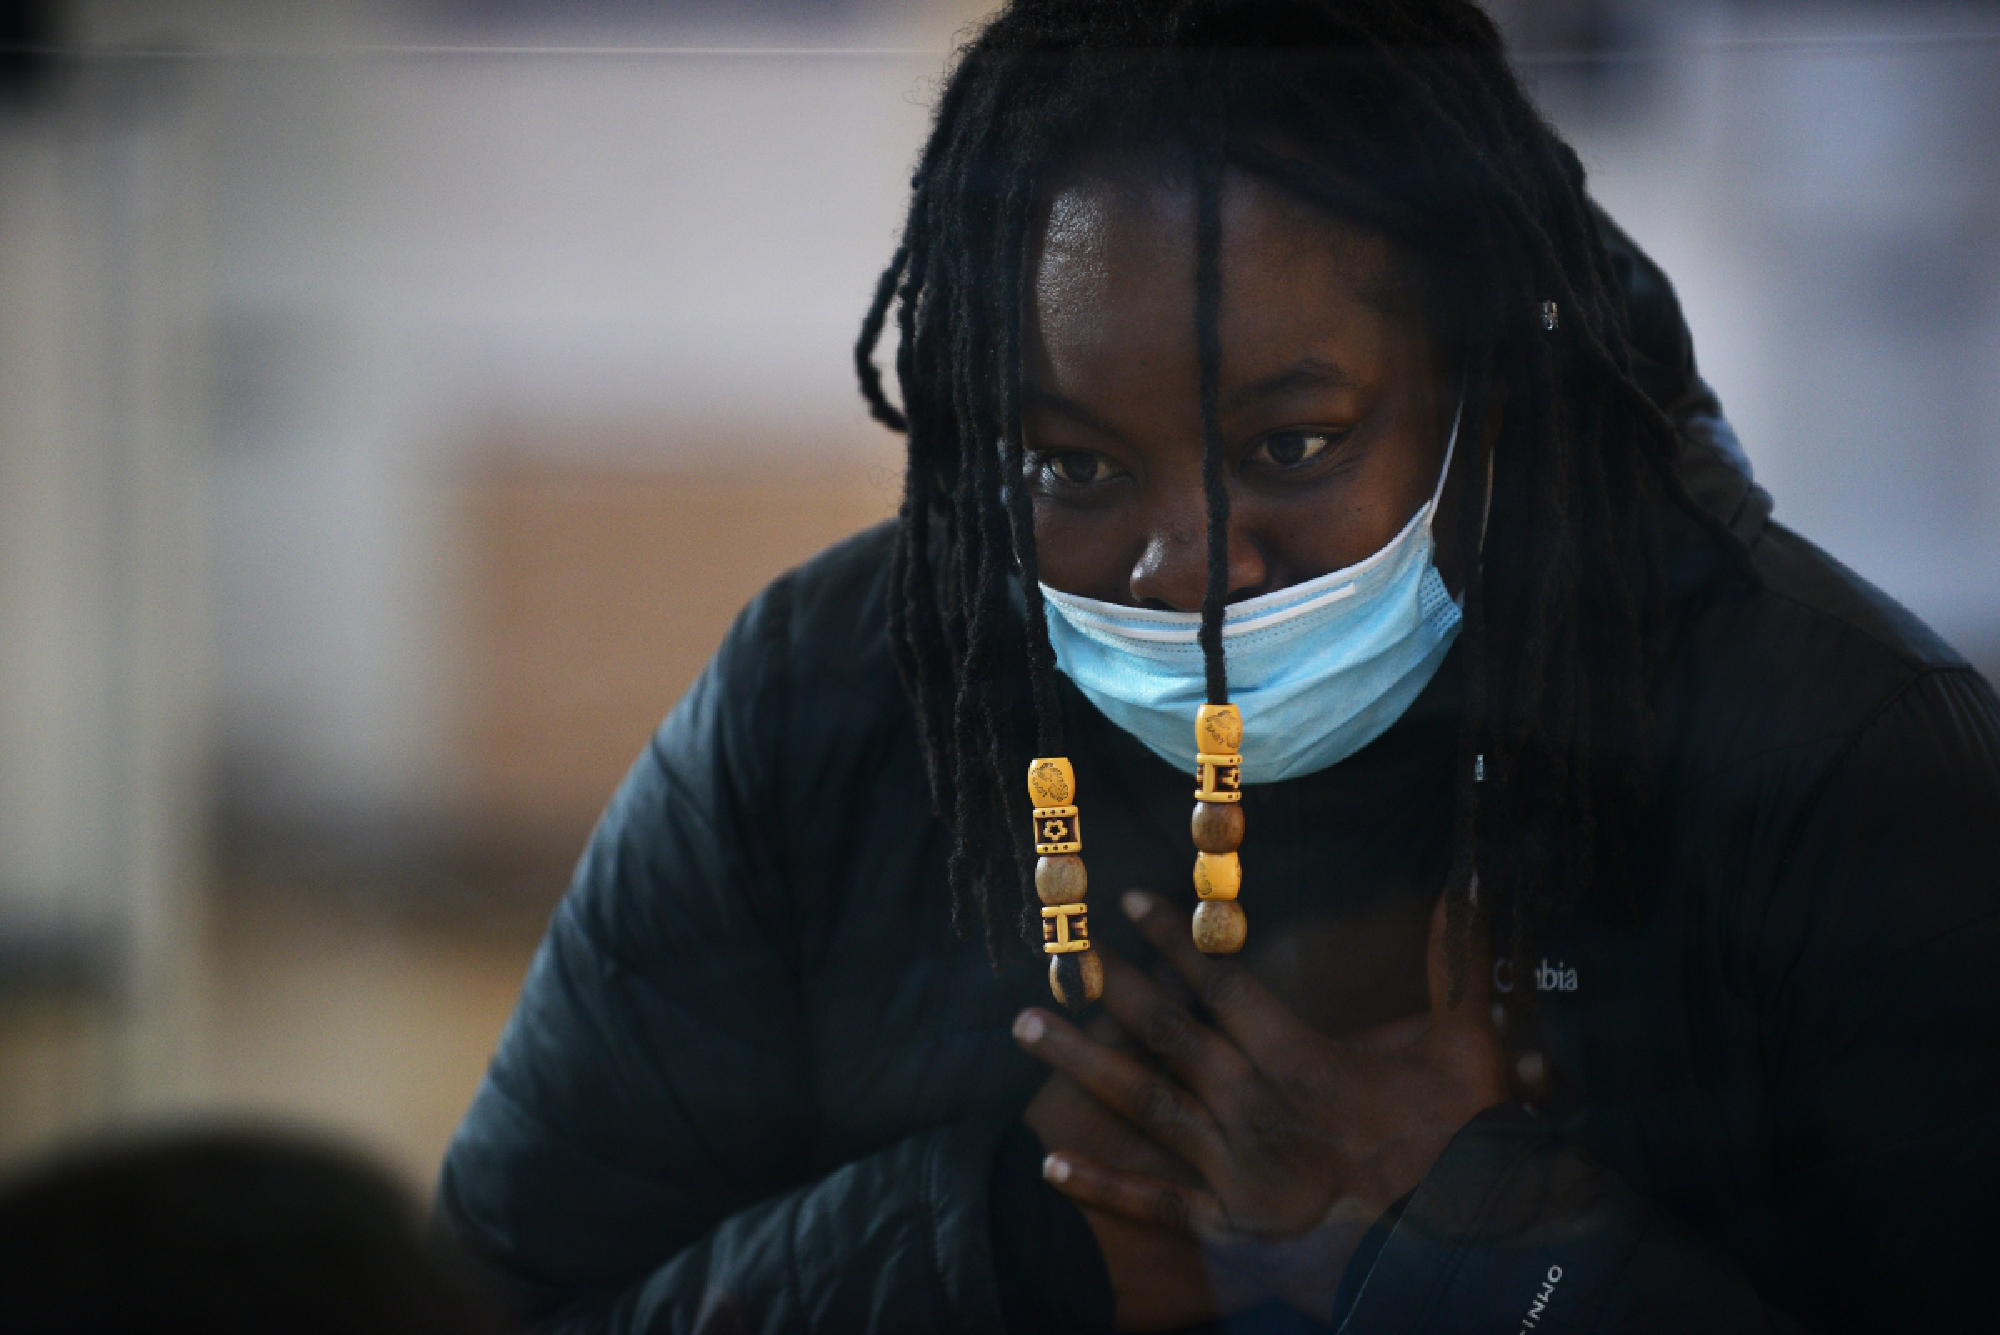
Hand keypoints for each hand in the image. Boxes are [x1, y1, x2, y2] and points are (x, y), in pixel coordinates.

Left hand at [1013, 888, 1506, 1321]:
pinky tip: (1052, 1167)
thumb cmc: (1468, 1144)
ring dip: (1081, 1062)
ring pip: (1144, 1102)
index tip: (1133, 904)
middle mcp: (1255, 1104)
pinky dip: (1103, 1185)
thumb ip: (1454, 966)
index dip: (1174, 942)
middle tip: (1062, 958)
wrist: (1465, 1246)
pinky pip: (1155, 1202)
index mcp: (1302, 1058)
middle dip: (1111, 990)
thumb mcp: (1471, 1045)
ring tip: (1025, 1028)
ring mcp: (1236, 1166)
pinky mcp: (1231, 1226)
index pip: (1223, 985)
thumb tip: (1461, 890)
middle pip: (1168, 1034)